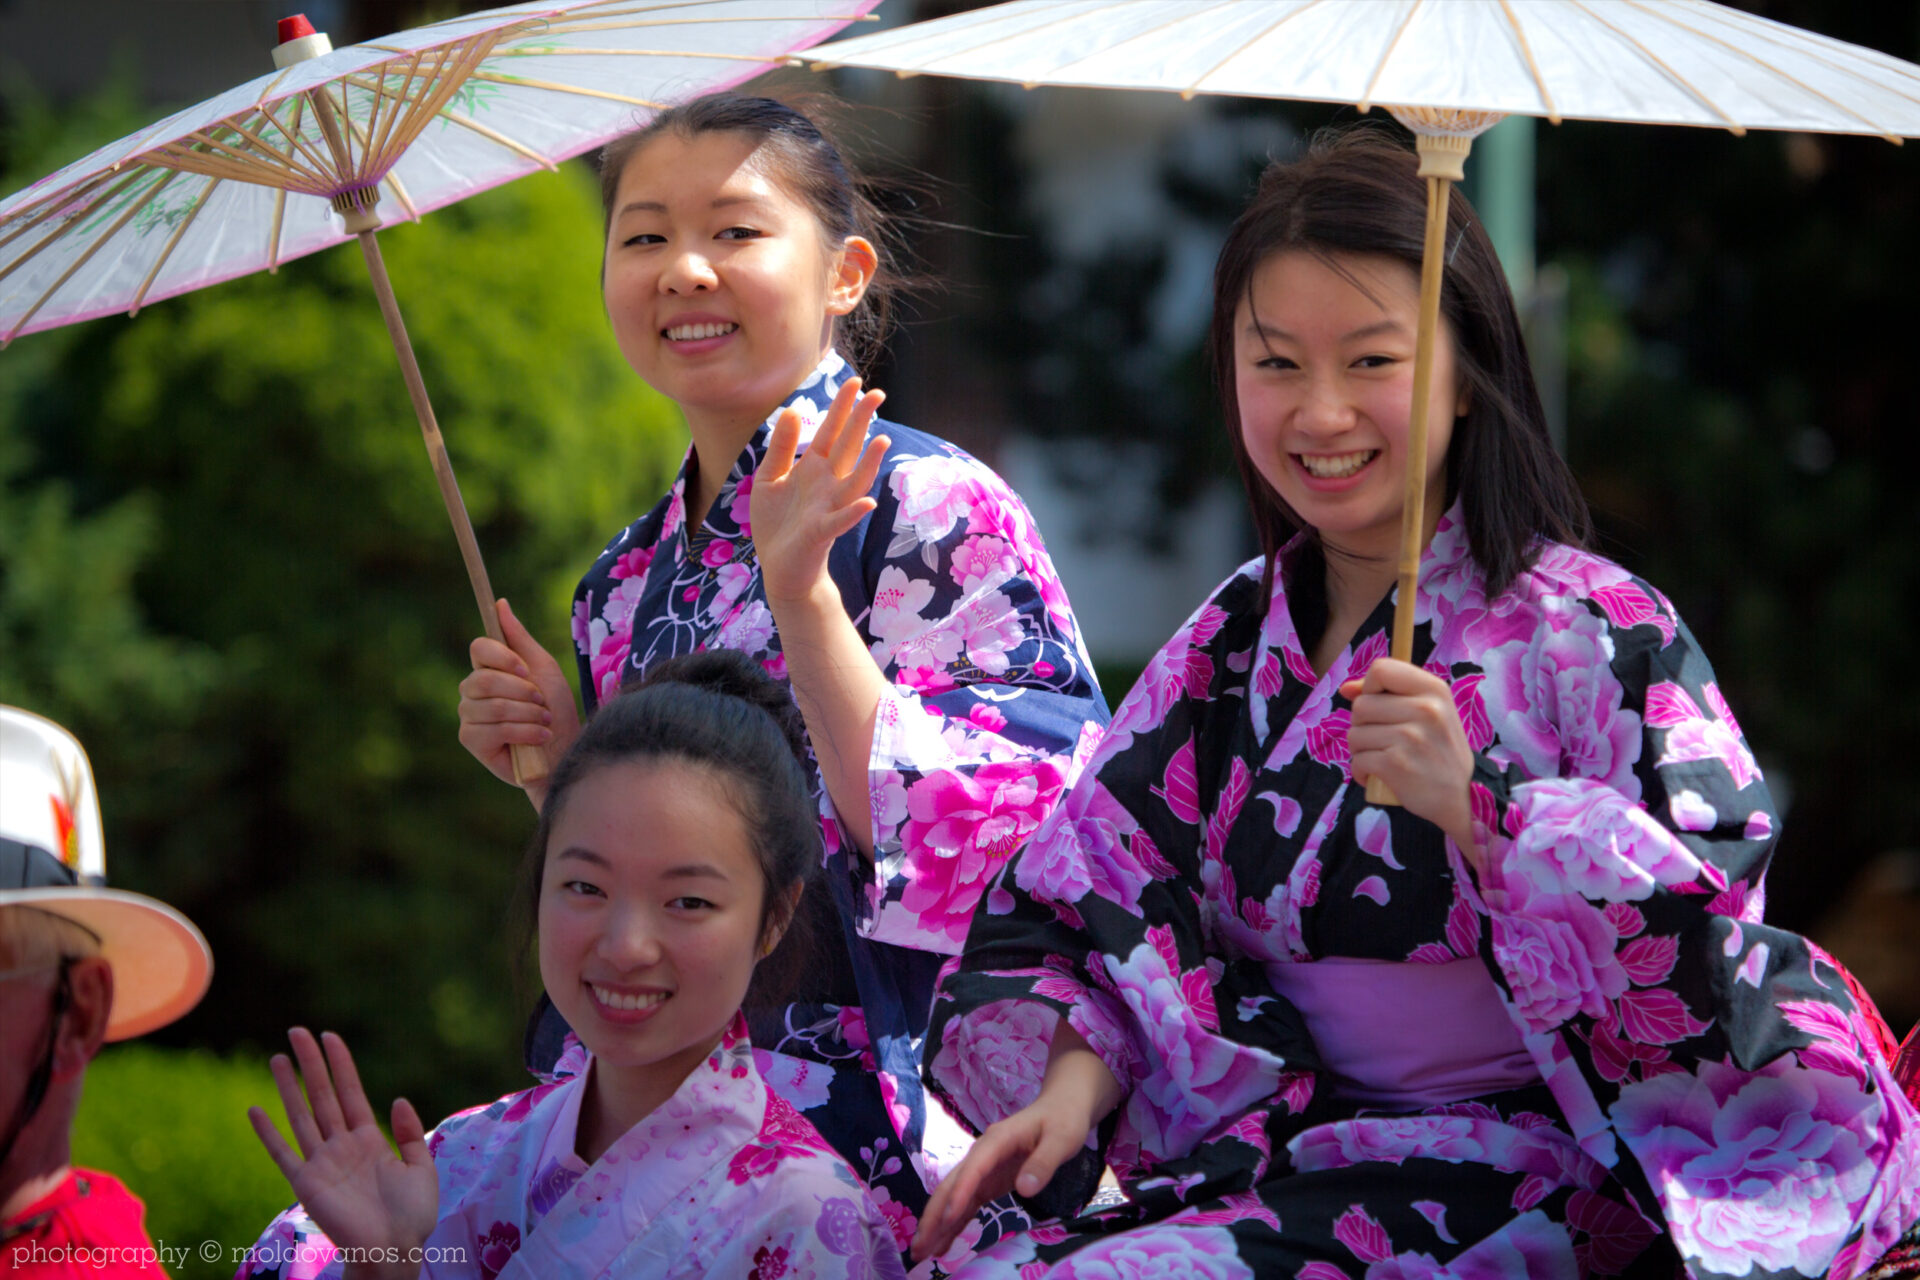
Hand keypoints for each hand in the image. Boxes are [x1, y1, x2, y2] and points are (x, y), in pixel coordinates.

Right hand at [248, 1029, 437, 1279]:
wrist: (395, 1251)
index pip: (351, 1092)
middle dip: (311, 1064)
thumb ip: (409, 1133)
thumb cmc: (412, 1216)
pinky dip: (268, 1133)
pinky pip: (283, 1154)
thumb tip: (396, 1098)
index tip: (330, 1036)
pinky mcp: (306, 1185)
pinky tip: (254, 1110)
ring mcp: (322, 1164)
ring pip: (301, 1116)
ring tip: (277, 1056)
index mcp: (369, 1141)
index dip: (341, 1064)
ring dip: (288, 1088)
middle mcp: (341, 1147)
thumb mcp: (422, 1167)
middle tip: (297, 1031)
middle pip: (322, 1096)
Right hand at [457, 598, 577, 805]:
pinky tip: (539, 738)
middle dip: (523, 693)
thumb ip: (519, 639)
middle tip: (542, 705)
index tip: (526, 671)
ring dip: (529, 715)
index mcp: (489, 669)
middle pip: (484, 678)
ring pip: (492, 706)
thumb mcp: (544, 669)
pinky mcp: (471, 740)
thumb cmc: (556, 711)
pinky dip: (524, 733)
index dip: (502, 657)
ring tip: (544, 723)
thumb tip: (500, 603)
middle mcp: (473, 690)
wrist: (565, 751)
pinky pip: (494, 729)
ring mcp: (469, 716)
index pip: (479, 648)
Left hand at [750, 377, 888, 607]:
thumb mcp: (770, 479)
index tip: (855, 381)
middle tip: (878, 393)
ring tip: (883, 441)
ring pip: (854, 481)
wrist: (780, 567)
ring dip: (869, 464)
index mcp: (813, 468)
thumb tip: (791, 410)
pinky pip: (841, 521)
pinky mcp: (821, 533)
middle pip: (848, 448)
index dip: (842, 407)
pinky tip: (868, 503)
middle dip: (861, 422)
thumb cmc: (777, 524)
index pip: (830, 431)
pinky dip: (853, 513)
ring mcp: (828, 508)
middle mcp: (827, 484)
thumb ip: (780, 448)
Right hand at [912, 1091, 1094, 1262]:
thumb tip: (1024, 1189)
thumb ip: (1044, 1162)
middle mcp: (983, 1154)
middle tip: (918, 1246)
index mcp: (998, 1141)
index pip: (973, 1168)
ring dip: (937, 1223)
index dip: (959, 1193)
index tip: (949, 1218)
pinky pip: (966, 1204)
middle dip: (934, 1215)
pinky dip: (954, 1223)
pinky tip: (942, 1245)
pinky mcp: (988, 1181)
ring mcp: (983, 1168)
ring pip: (953, 1197)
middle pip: (952, 1185)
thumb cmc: (1062, 1121)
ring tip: (920, 1252)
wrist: (1060, 1108)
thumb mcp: (1062, 1139)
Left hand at [1341, 658, 1478, 860]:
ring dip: (1361, 750)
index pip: (1381, 669)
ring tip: (1383, 758)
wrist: (1459, 797)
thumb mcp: (1427, 713)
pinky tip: (1378, 775)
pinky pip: (1357, 760)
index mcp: (1434, 689)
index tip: (1381, 706)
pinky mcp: (1396, 764)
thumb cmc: (1438, 750)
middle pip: (1361, 704)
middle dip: (1362, 725)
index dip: (1370, 687)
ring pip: (1354, 734)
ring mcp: (1410, 737)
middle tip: (1383, 741)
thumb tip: (1346, 688)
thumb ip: (1388, 694)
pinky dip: (1361, 771)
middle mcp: (1426, 709)